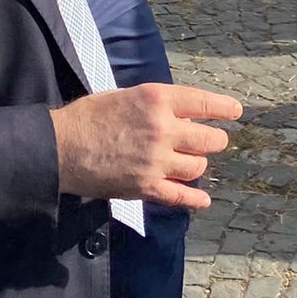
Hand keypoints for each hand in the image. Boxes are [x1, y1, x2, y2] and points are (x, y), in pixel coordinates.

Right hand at [49, 84, 242, 210]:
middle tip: (212, 142)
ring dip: (197, 164)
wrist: (61, 146)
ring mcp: (157, 160)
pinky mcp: (147, 187)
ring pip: (198, 167)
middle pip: (209, 139)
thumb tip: (183, 116)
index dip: (224, 108)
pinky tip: (203, 201)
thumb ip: (156, 105)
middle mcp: (163, 129)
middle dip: (214, 140)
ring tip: (189, 163)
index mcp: (157, 99)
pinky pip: (181, 196)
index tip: (235, 111)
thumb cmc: (88, 116)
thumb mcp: (125, 96)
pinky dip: (195, 200)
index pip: (203, 103)